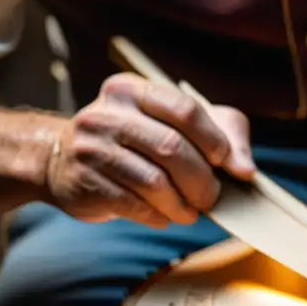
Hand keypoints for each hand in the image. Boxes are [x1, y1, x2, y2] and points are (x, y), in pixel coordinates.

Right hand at [45, 73, 253, 226]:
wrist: (60, 160)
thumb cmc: (134, 140)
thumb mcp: (177, 123)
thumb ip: (222, 133)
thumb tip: (246, 170)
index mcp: (134, 90)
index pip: (185, 110)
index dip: (214, 140)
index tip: (226, 163)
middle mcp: (108, 113)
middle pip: (172, 148)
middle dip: (201, 180)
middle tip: (211, 197)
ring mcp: (92, 147)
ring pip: (155, 182)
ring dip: (182, 205)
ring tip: (190, 212)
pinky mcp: (84, 182)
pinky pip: (135, 205)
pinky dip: (159, 216)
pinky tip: (163, 215)